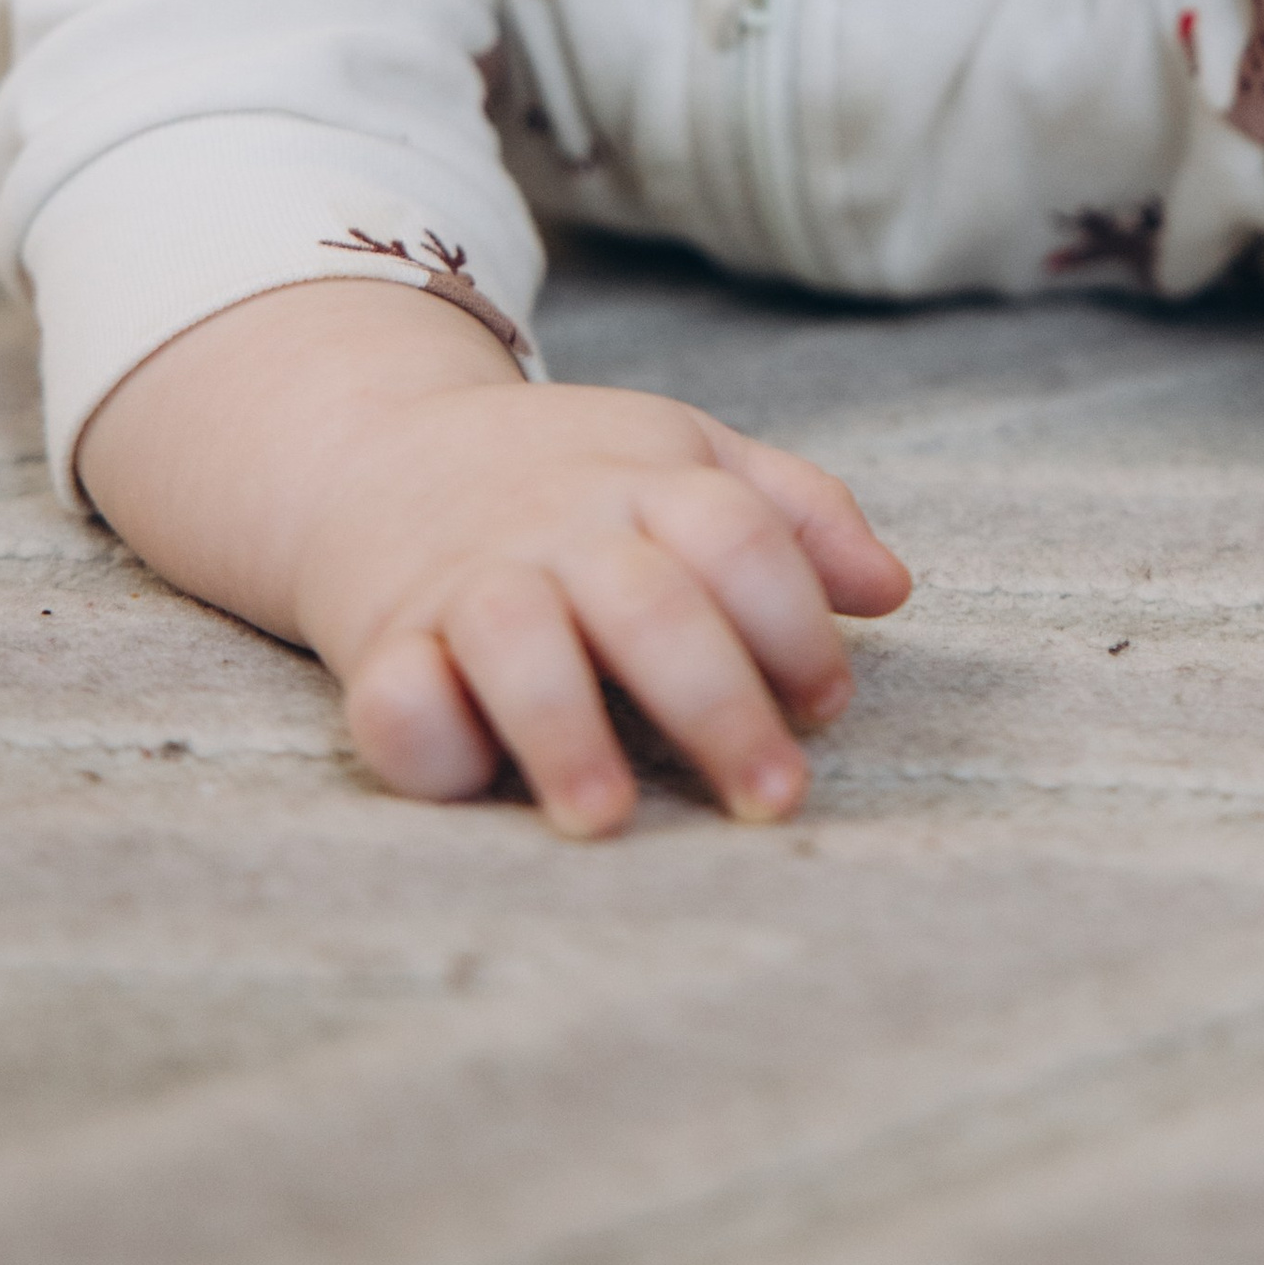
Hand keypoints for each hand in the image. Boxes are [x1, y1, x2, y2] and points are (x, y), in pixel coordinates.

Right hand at [81, 284, 909, 837]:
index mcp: (649, 483)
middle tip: (772, 798)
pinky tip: (472, 779)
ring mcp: (468, 583)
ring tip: (609, 820)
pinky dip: (426, 735)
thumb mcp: (681, 458)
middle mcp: (562, 530)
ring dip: (564, 730)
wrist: (373, 444)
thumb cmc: (566, 478)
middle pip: (650, 603)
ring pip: (518, 642)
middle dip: (717, 704)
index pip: (739, 536)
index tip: (827, 705)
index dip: (793, 619)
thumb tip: (890, 588)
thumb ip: (792, 514)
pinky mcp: (381, 642)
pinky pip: (394, 692)